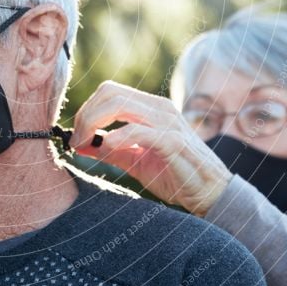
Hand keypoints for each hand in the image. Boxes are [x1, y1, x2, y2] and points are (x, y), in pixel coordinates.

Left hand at [69, 80, 232, 216]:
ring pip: (119, 105)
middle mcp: (158, 108)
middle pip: (109, 93)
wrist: (211, 194)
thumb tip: (80, 144)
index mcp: (150, 108)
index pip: (109, 92)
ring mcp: (167, 122)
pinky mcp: (173, 141)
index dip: (86, 110)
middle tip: (76, 141)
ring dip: (93, 124)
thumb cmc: (175, 175)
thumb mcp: (135, 161)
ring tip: (85, 145)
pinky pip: (137, 131)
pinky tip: (108, 149)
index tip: (76, 136)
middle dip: (85, 116)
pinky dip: (116, 138)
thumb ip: (109, 151)